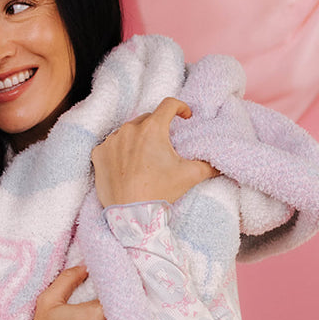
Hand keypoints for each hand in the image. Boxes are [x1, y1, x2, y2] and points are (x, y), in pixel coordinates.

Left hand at [91, 97, 217, 207]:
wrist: (130, 215)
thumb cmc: (158, 192)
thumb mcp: (189, 176)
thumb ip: (208, 165)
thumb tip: (220, 163)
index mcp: (152, 129)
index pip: (168, 105)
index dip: (180, 107)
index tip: (185, 116)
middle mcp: (129, 129)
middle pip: (148, 119)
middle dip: (158, 129)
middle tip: (164, 147)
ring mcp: (111, 141)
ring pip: (128, 132)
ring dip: (137, 140)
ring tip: (144, 159)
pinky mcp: (98, 154)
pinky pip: (111, 145)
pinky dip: (119, 151)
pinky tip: (126, 166)